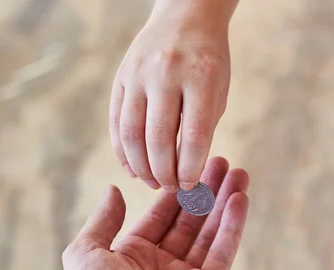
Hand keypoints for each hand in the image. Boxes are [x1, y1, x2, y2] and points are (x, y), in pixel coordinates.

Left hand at [61, 157, 248, 269]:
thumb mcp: (85, 253)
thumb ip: (102, 221)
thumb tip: (113, 191)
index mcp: (134, 254)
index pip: (161, 214)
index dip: (176, 190)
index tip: (190, 164)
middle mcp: (162, 263)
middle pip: (189, 219)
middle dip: (205, 190)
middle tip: (222, 162)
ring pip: (210, 231)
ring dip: (224, 202)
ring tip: (239, 174)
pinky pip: (222, 252)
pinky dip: (232, 226)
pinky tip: (240, 200)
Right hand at [110, 0, 235, 190]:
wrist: (186, 15)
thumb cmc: (209, 60)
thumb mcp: (218, 90)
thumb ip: (203, 128)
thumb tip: (185, 173)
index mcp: (201, 76)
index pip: (194, 136)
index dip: (190, 168)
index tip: (190, 187)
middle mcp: (166, 72)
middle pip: (158, 138)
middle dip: (163, 172)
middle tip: (169, 188)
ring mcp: (138, 73)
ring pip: (131, 132)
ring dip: (140, 165)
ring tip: (151, 182)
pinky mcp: (121, 76)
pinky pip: (115, 120)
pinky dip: (121, 149)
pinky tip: (132, 166)